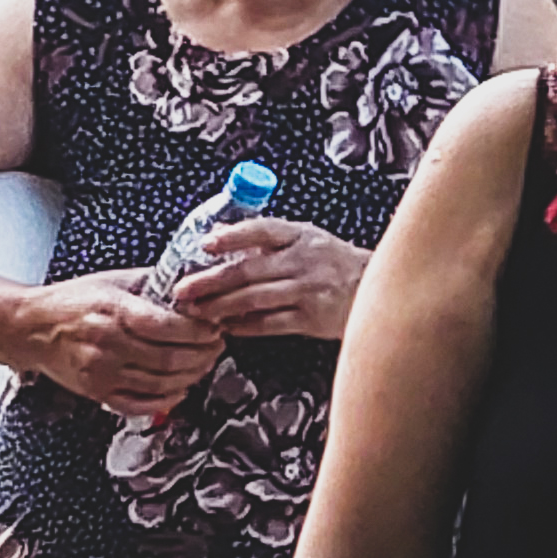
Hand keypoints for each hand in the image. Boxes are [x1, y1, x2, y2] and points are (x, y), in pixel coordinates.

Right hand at [11, 272, 231, 416]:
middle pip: (171, 358)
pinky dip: (166, 400)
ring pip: (162, 383)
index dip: (200, 330)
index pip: (169, 326)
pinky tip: (179, 389)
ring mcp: (101, 372)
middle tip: (216, 345)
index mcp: (113, 311)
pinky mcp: (96, 392)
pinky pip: (140, 404)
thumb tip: (192, 287)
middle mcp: (107, 344)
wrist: (29, 328)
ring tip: (203, 363)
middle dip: (204, 354)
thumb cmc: (70, 301)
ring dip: (192, 376)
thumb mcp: (112, 281)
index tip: (214, 326)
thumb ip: (152, 284)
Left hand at [156, 217, 366, 346]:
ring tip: (196, 311)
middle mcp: (303, 260)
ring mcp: (308, 290)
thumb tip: (216, 233)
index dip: (231, 237)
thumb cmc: (334, 263)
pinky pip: (269, 323)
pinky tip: (225, 327)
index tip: (205, 244)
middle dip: (210, 281)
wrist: (374, 289)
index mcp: (300, 235)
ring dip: (220, 306)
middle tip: (182, 290)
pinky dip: (243, 326)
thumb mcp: (305, 239)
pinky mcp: (311, 319)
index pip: (261, 230)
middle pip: (248, 270)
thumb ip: (264, 238)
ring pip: (254, 298)